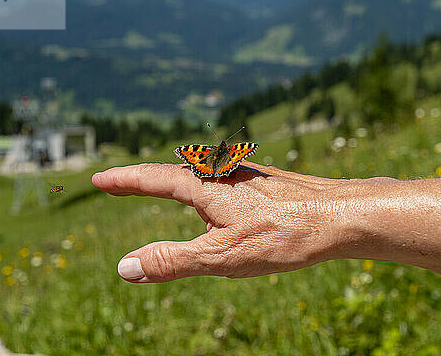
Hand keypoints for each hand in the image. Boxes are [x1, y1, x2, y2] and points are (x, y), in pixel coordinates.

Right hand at [91, 162, 354, 282]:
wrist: (342, 217)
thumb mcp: (222, 256)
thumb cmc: (284, 236)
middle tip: (118, 183)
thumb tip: (124, 266)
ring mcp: (245, 176)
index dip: (123, 180)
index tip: (98, 179)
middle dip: (142, 180)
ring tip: (157, 187)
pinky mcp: (264, 184)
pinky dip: (202, 189)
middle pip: (172, 174)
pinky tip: (216, 199)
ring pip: (199, 178)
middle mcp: (221, 174)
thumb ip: (173, 261)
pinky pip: (221, 183)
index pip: (152, 179)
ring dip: (172, 182)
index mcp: (205, 186)